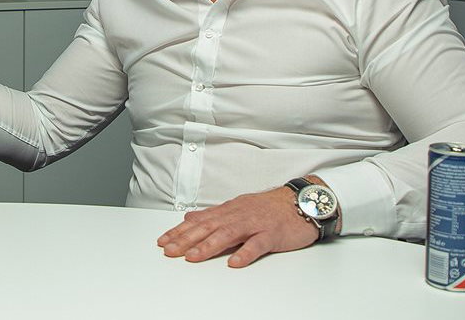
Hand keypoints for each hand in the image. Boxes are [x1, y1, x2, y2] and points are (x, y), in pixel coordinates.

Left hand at [157, 186, 318, 267]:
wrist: (301, 201)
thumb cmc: (270, 207)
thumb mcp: (238, 208)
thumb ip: (213, 215)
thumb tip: (189, 218)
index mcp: (229, 210)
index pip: (199, 221)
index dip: (179, 232)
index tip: (163, 241)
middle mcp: (239, 215)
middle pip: (209, 227)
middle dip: (187, 240)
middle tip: (169, 251)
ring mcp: (255, 223)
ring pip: (229, 234)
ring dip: (209, 246)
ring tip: (193, 257)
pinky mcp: (272, 233)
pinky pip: (258, 244)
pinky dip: (246, 253)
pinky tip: (234, 262)